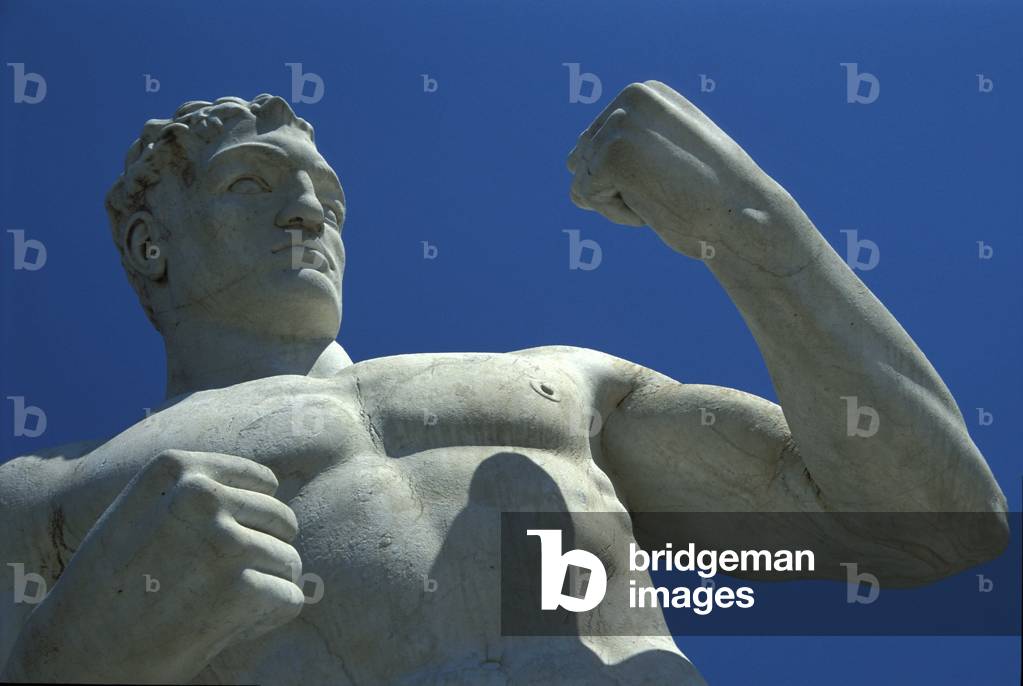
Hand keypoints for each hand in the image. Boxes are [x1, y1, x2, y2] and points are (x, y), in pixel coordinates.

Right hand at [3, 450, 303, 683]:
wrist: (79, 653)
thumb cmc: (112, 585)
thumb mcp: (143, 510)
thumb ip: (196, 490)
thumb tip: (271, 485)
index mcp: (176, 468)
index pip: (265, 483)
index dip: (250, 522)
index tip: (215, 551)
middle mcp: (201, 494)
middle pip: (281, 520)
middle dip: (261, 554)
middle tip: (215, 586)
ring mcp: (223, 540)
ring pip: (289, 560)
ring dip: (264, 588)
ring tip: (216, 605)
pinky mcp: (240, 588)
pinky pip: (290, 598)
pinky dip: (268, 618)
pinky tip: (227, 626)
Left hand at [567, 81, 788, 259]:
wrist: (744, 214)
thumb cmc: (714, 193)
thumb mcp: (671, 149)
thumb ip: (631, 140)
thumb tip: (575, 157)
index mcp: (644, 92)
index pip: (595, 140)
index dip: (626, 172)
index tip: (671, 173)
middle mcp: (630, 97)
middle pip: (581, 157)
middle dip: (615, 184)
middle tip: (667, 186)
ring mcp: (619, 124)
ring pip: (581, 177)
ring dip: (616, 199)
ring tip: (663, 192)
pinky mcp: (610, 155)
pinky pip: (584, 196)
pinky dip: (616, 213)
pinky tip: (654, 203)